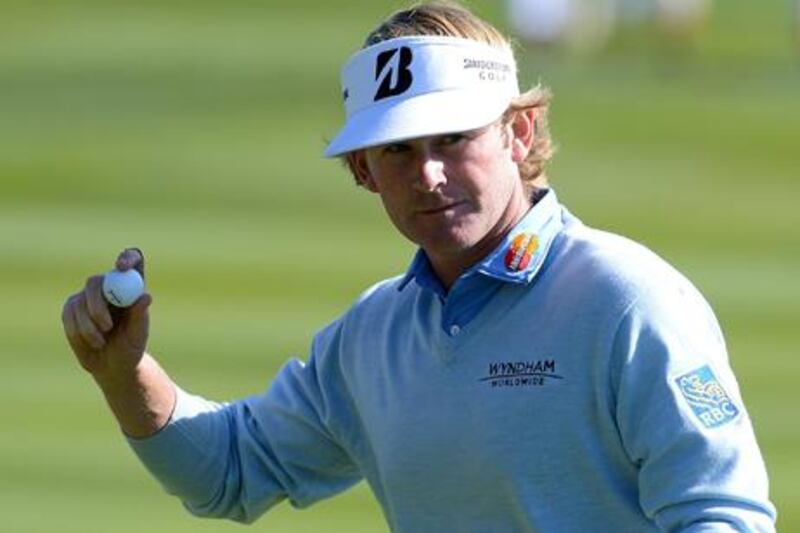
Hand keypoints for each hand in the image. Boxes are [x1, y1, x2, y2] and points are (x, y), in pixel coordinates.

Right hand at [62, 248, 151, 386]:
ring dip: (90, 327)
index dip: (126, 258)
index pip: (132, 260)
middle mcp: (109, 286)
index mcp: (132, 285)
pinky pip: (69, 314)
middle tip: (107, 326)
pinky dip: (79, 332)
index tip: (121, 267)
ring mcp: (88, 296)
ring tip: (102, 342)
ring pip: (81, 301)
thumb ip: (140, 315)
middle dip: (98, 304)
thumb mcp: (138, 333)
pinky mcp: (71, 308)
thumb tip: (146, 296)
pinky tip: (91, 342)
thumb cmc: (131, 346)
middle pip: (96, 281)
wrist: (113, 364)